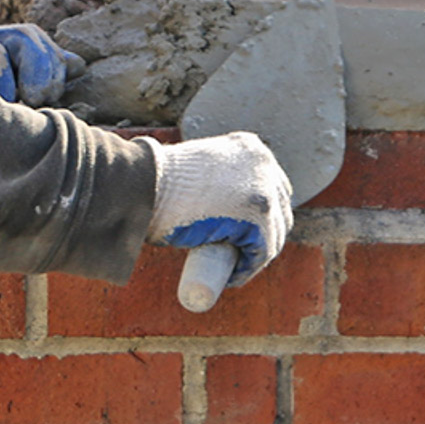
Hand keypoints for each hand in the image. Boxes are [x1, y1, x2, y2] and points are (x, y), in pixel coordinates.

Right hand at [138, 132, 292, 286]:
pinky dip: (249, 267)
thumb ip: (215, 179)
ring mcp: (264, 188)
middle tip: (240, 253)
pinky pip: (263, 251)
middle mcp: (263, 162)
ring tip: (234, 268)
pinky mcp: (259, 214)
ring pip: (274, 232)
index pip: (271, 186)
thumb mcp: (197, 168)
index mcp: (250, 147)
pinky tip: (233, 276)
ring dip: (257, 254)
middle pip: (279, 208)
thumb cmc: (157, 180)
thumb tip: (216, 205)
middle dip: (264, 235)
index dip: (262, 215)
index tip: (244, 234)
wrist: (145, 183)